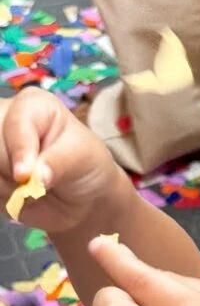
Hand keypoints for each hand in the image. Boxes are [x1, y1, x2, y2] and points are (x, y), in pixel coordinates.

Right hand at [0, 89, 122, 232]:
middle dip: (11, 170)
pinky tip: (15, 195)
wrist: (80, 199)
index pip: (15, 122)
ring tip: (29, 187)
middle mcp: (4, 119)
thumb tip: (36, 176)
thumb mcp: (83, 159)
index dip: (19, 149)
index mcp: (32, 106)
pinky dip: (0, 197)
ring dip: (5, 187)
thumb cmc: (85, 167)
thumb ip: (59, 162)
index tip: (24, 174)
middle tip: (34, 182)